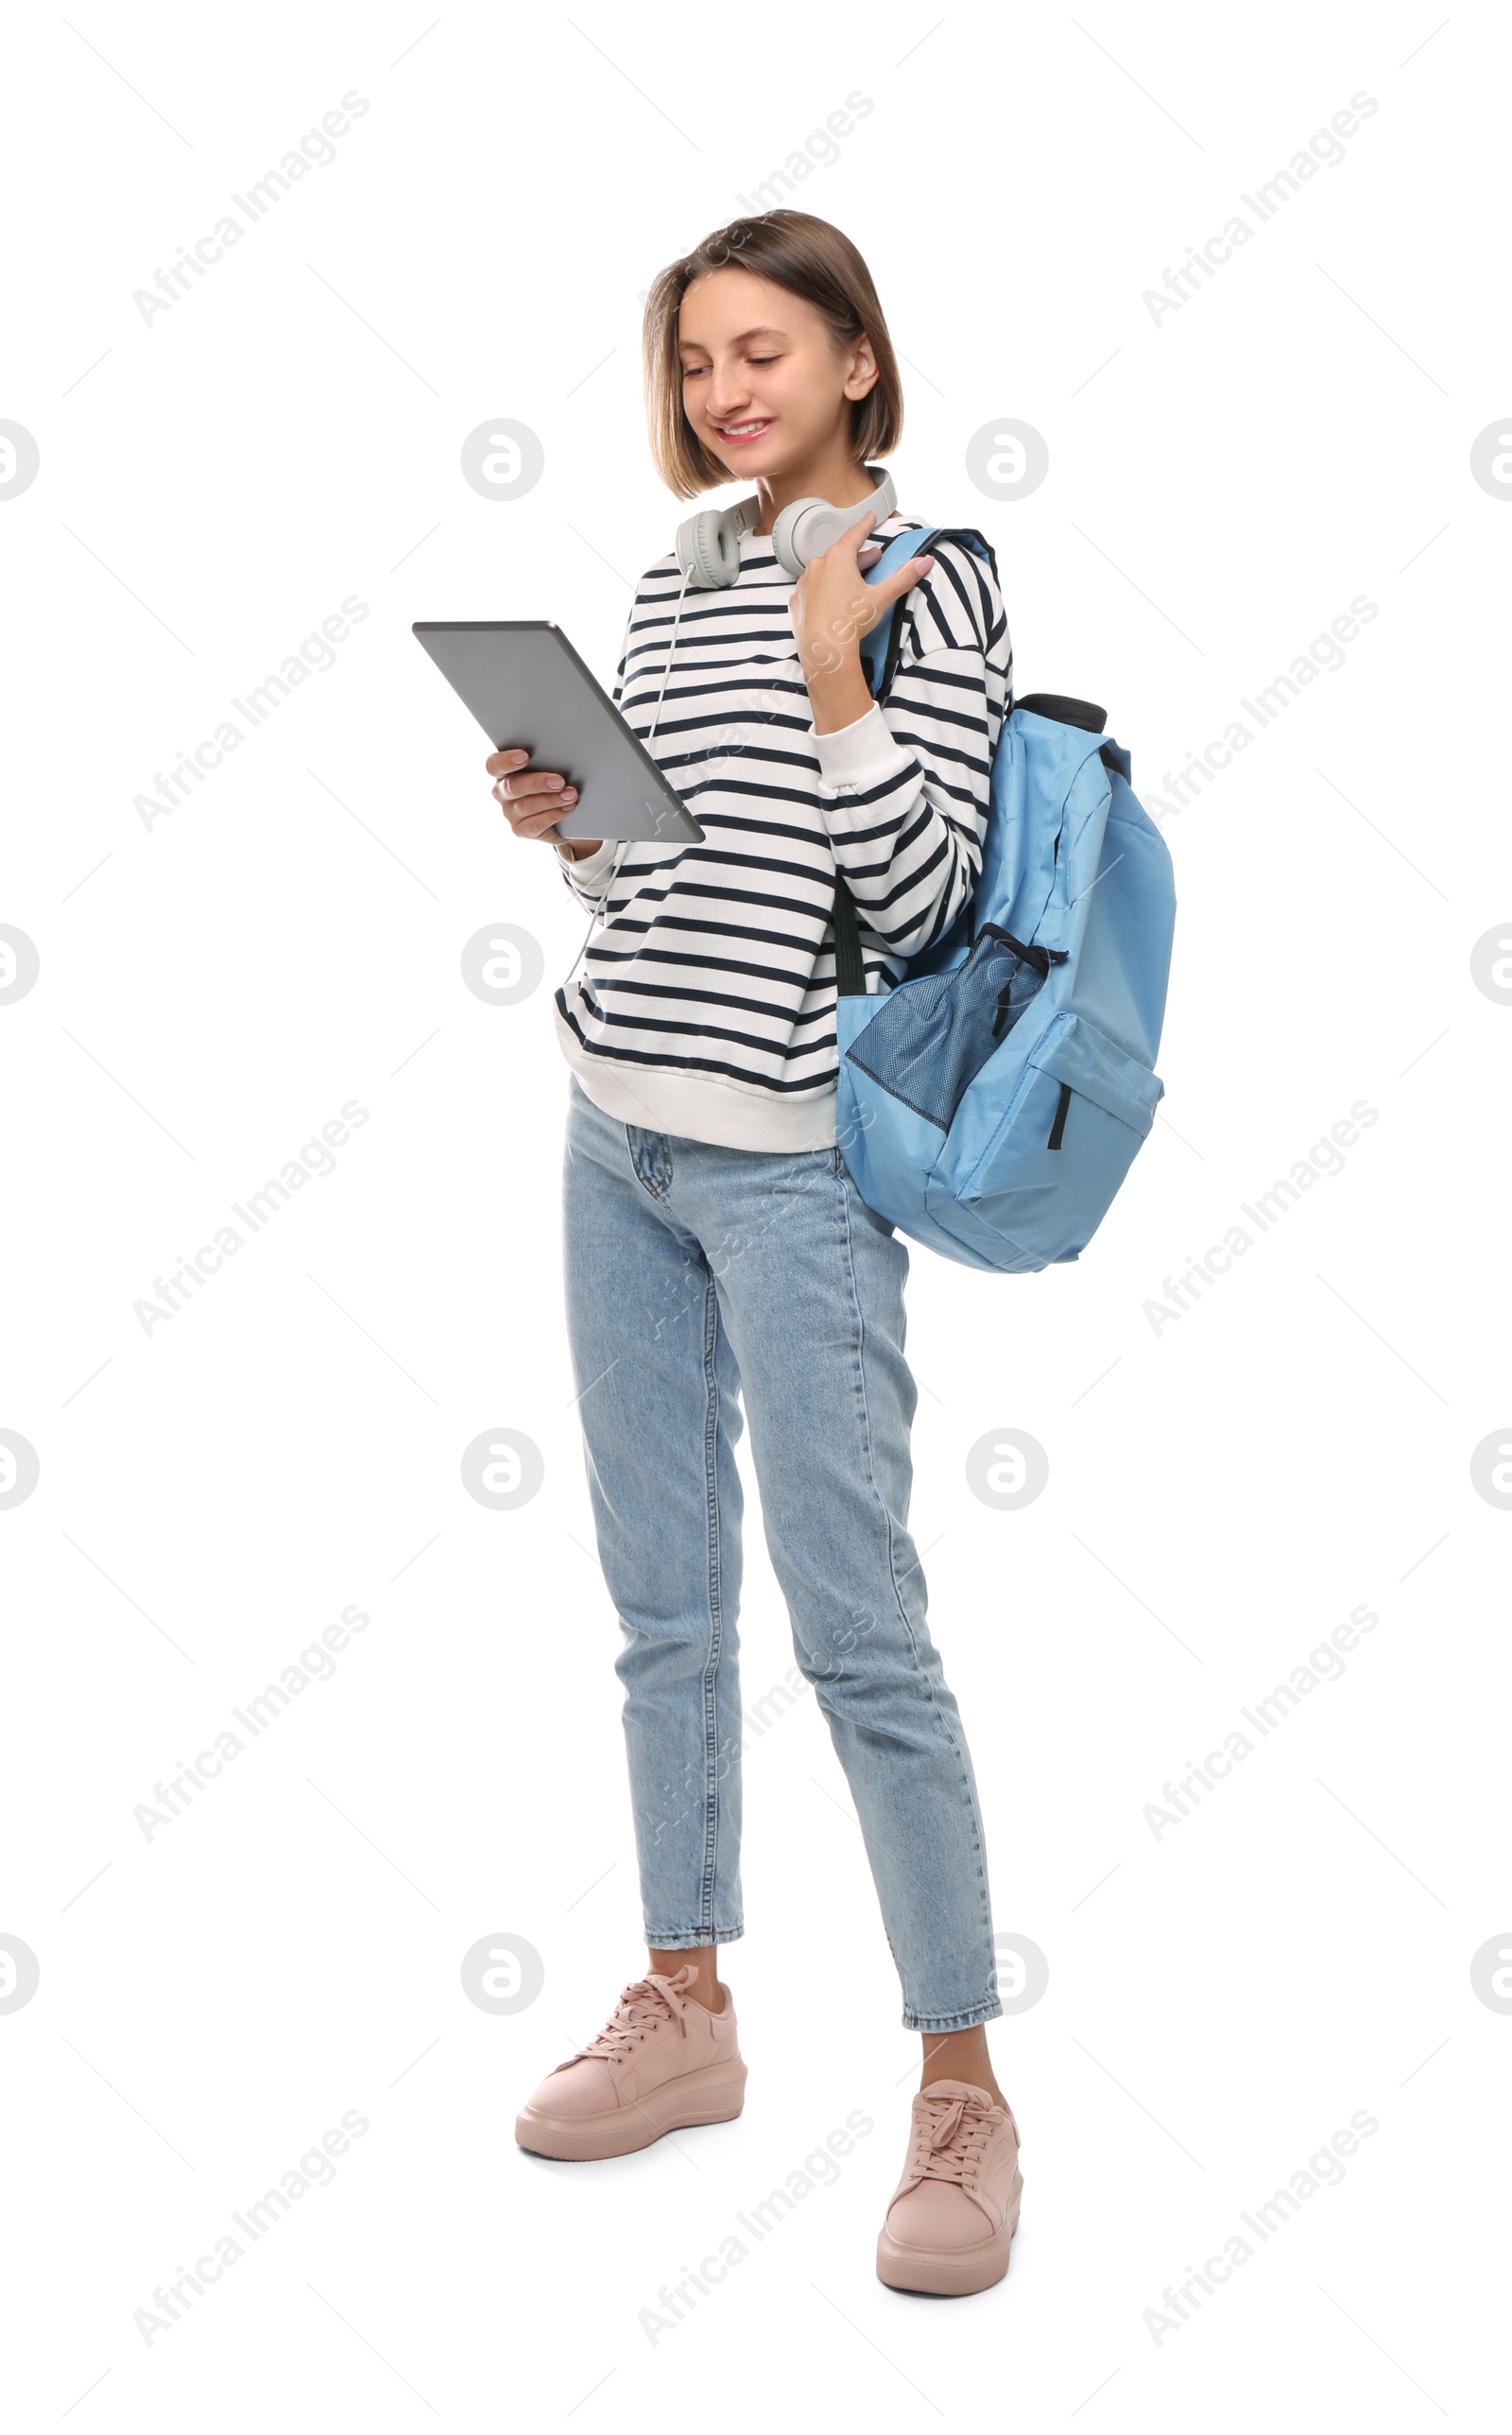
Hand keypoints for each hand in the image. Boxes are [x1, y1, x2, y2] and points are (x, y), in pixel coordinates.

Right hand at [486, 748, 601, 857]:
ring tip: (570, 795)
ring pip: (526, 805)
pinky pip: (535, 824)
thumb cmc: (551, 783)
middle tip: (559, 781)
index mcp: (503, 772)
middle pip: (513, 786)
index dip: (506, 760)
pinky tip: (567, 808)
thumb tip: (563, 753)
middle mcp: (502, 792)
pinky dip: (553, 815)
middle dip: (538, 783)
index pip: (494, 765)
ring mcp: (509, 813)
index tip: (525, 756)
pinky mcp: (520, 830)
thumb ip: (546, 761)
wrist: (560, 816)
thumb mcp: (547, 769)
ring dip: (551, 799)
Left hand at [786, 509, 934, 684]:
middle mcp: (817, 566)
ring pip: (825, 571)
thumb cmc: (850, 621)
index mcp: (838, 558)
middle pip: (841, 555)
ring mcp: (804, 584)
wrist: (823, 651)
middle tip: (873, 558)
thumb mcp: (881, 597)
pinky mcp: (797, 602)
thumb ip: (903, 577)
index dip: (865, 525)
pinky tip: (832, 600)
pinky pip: (813, 589)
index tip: (870, 517)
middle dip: (858, 556)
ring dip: (839, 573)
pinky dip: (823, 590)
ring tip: (852, 581)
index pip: (855, 535)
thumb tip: (926, 562)